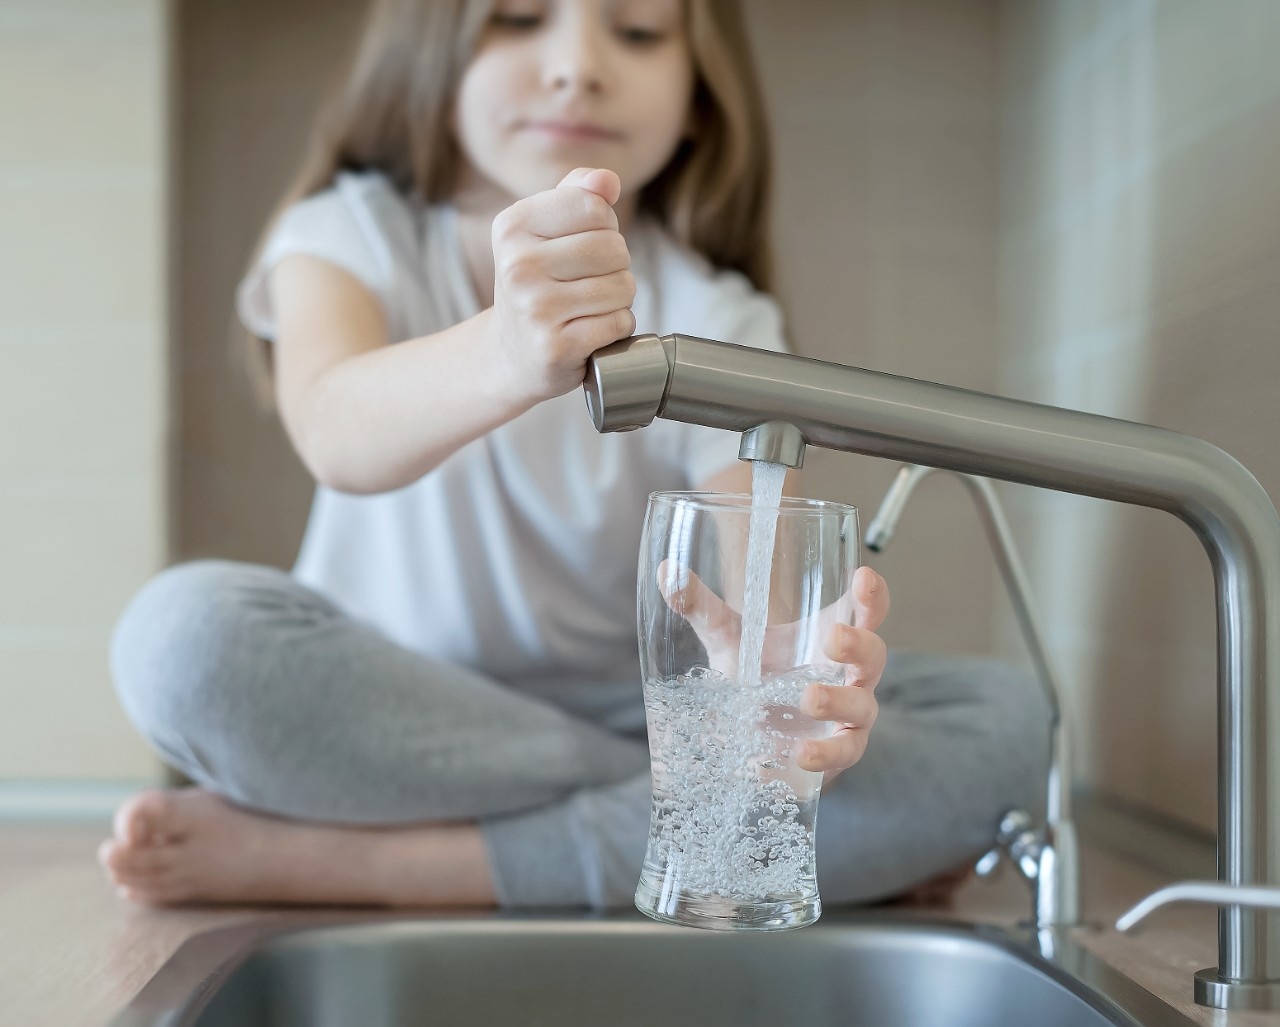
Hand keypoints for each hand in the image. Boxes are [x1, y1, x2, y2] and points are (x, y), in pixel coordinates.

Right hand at [489, 167, 636, 403]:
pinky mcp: (556, 347)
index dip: (605, 228)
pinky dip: (617, 329)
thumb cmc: (539, 284)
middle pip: (614, 248)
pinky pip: (620, 323)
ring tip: (587, 308)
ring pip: (622, 287)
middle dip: (616, 266)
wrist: (513, 354)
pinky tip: (590, 332)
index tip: (582, 247)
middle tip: (586, 284)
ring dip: (618, 300)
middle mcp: (517, 266)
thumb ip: (578, 195)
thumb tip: (608, 180)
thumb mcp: (546, 231)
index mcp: (512, 226)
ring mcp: (535, 309)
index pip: (595, 207)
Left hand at [658, 562, 889, 787]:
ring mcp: (849, 714)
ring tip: (808, 697)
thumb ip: (702, 607)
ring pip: (862, 705)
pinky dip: (827, 752)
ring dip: (839, 700)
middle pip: (873, 654)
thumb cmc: (754, 675)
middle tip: (832, 638)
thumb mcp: (728, 639)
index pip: (865, 611)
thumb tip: (666, 571)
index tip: (863, 576)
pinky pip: (845, 752)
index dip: (872, 595)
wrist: (752, 736)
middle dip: (859, 644)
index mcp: (832, 636)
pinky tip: (803, 752)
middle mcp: (849, 673)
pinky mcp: (838, 751)